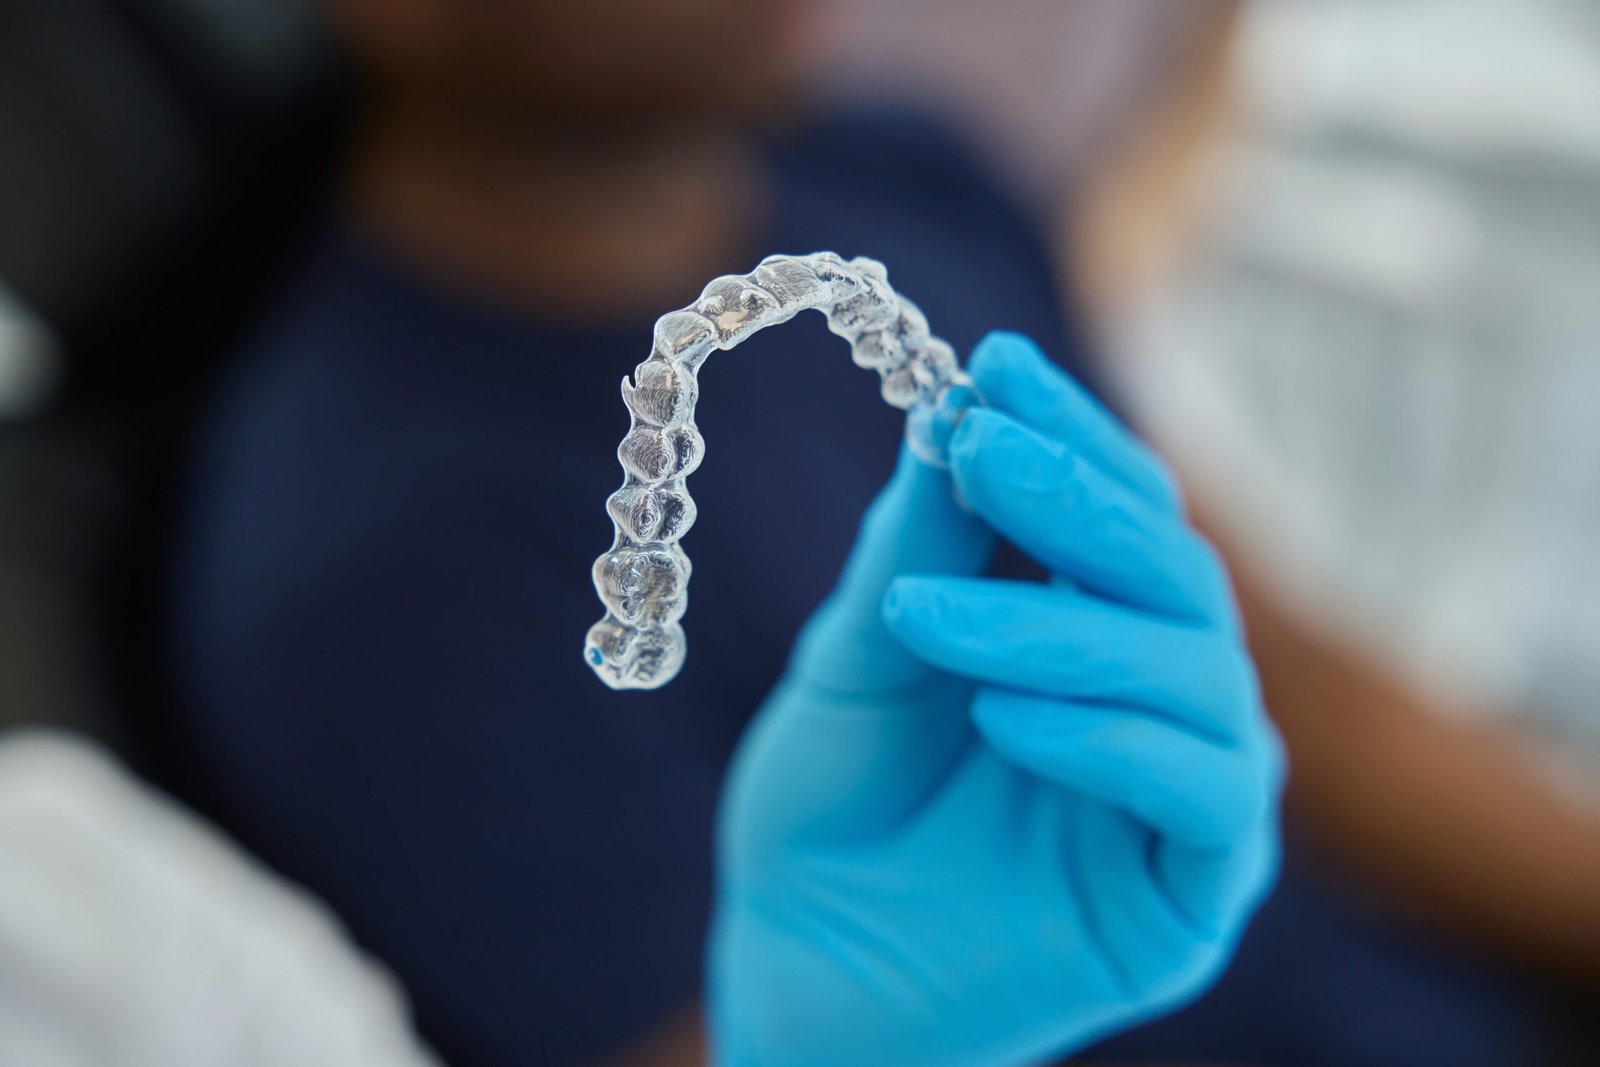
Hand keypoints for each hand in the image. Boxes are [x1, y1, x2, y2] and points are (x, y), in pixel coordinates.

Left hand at [708, 332, 1282, 1066]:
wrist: (803, 965)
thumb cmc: (834, 810)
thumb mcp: (861, 658)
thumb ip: (915, 550)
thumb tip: (954, 414)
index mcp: (1092, 628)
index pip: (1119, 506)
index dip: (1069, 431)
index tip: (994, 364)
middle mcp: (1159, 695)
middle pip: (1172, 568)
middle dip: (1074, 500)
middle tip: (981, 449)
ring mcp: (1186, 789)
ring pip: (1190, 666)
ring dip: (1058, 623)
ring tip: (928, 620)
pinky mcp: (1194, 887)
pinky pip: (1200, 789)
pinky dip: (1106, 737)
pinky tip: (1001, 714)